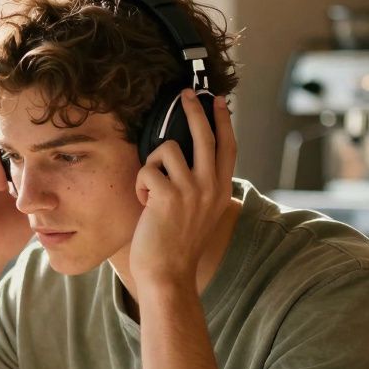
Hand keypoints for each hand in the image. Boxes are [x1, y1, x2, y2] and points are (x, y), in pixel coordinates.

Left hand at [130, 91, 235, 289]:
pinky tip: (145, 206)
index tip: (217, 101)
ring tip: (151, 189)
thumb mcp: (201, 213)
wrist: (168, 274)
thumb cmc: (177, 245)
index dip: (223, 121)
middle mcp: (211, 187)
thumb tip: (190, 158)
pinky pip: (148, 169)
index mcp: (221, 191)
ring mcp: (192, 190)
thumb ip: (202, 187)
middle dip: (193, 109)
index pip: (227, 147)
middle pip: (205, 135)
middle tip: (184, 94)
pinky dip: (140, 185)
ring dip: (152, 164)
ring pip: (169, 148)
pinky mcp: (169, 195)